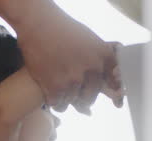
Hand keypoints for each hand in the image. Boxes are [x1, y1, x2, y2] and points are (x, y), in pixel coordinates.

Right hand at [5, 1, 122, 112]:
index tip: (104, 95)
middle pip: (90, 96)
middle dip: (82, 97)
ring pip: (73, 102)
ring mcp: (73, 80)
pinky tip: (50, 93)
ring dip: (66, 99)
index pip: (113, 82)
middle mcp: (92, 69)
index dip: (109, 92)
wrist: (38, 25)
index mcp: (103, 56)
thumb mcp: (90, 40)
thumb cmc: (63, 30)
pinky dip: (54, 101)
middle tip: (74, 92)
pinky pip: (59, 104)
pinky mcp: (55, 87)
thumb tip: (109, 80)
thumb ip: (100, 59)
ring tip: (58, 88)